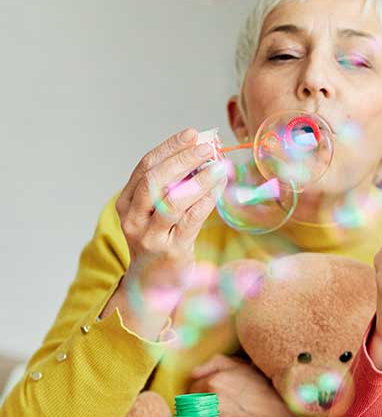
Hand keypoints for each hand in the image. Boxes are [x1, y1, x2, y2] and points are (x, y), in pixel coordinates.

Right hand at [103, 129, 227, 338]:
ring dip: (198, 180)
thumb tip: (203, 152)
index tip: (192, 134)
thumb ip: (173, 185)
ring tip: (219, 166)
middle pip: (154, 181)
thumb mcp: (157, 211)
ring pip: (172, 201)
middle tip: (207, 146)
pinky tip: (219, 187)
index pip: (145, 167)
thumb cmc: (160, 238)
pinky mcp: (171, 250)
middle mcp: (133, 218)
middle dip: (182, 159)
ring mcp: (150, 236)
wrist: (152, 282)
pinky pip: (191, 220)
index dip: (170, 148)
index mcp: (127, 202)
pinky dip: (207, 200)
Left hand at [189, 355, 299, 416]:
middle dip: (199, 414)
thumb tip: (192, 373)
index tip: (209, 400)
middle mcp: (214, 405)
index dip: (199, 396)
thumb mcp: (244, 366)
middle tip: (214, 415)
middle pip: (189, 413)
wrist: (292, 416)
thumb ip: (215, 363)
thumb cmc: (267, 390)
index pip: (190, 392)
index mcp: (215, 383)